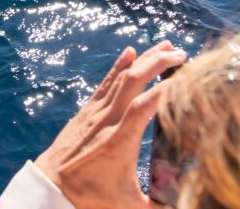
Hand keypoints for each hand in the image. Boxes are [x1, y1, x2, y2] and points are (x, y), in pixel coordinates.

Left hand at [35, 41, 185, 208]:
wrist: (50, 186)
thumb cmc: (89, 198)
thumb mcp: (127, 206)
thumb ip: (159, 206)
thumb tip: (188, 207)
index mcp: (119, 143)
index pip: (143, 108)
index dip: (164, 91)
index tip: (186, 78)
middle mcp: (107, 121)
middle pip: (133, 82)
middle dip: (158, 63)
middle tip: (182, 55)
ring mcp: (95, 113)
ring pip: (121, 77)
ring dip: (145, 59)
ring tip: (167, 46)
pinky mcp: (87, 111)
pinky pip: (105, 82)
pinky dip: (119, 65)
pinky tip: (131, 51)